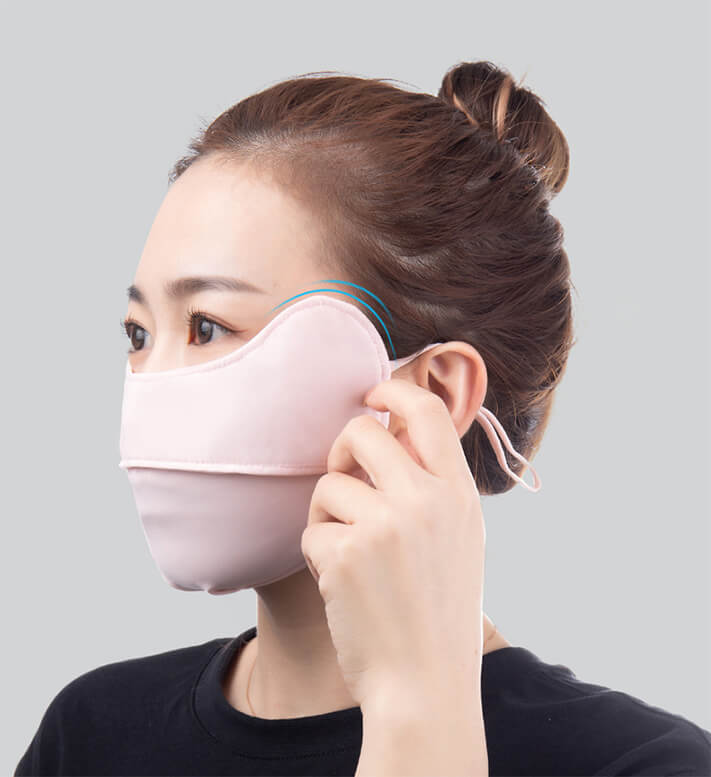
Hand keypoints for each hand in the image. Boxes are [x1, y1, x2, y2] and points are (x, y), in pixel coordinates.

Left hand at [300, 377, 486, 712]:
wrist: (425, 685)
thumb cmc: (438, 612)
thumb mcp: (458, 538)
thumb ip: (433, 486)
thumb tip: (391, 435)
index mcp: (457, 494)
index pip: (427, 412)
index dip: (395, 389)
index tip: (372, 392)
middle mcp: (424, 501)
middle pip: (362, 431)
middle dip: (342, 448)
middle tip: (343, 475)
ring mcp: (384, 527)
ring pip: (328, 484)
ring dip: (328, 515)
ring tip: (349, 553)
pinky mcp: (344, 555)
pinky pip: (311, 530)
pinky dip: (319, 554)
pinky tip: (342, 585)